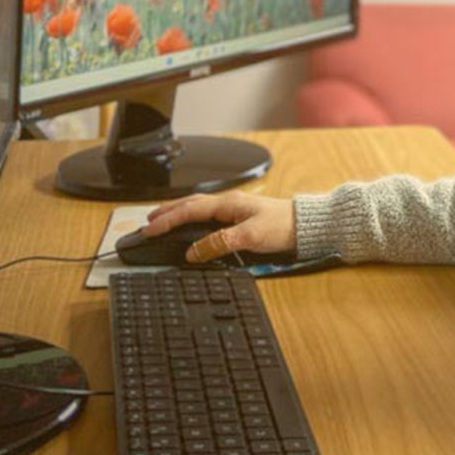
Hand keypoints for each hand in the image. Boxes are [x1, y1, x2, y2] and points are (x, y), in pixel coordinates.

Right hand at [143, 190, 295, 262]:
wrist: (306, 225)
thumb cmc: (283, 227)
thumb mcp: (249, 236)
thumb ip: (219, 243)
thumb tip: (193, 251)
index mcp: (228, 204)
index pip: (190, 210)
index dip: (167, 220)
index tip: (150, 229)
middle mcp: (229, 203)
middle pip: (190, 204)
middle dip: (167, 212)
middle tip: (148, 222)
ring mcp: (235, 208)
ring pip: (199, 207)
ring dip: (179, 213)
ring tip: (163, 219)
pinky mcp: (240, 216)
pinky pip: (208, 214)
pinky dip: (193, 217)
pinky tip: (192, 223)